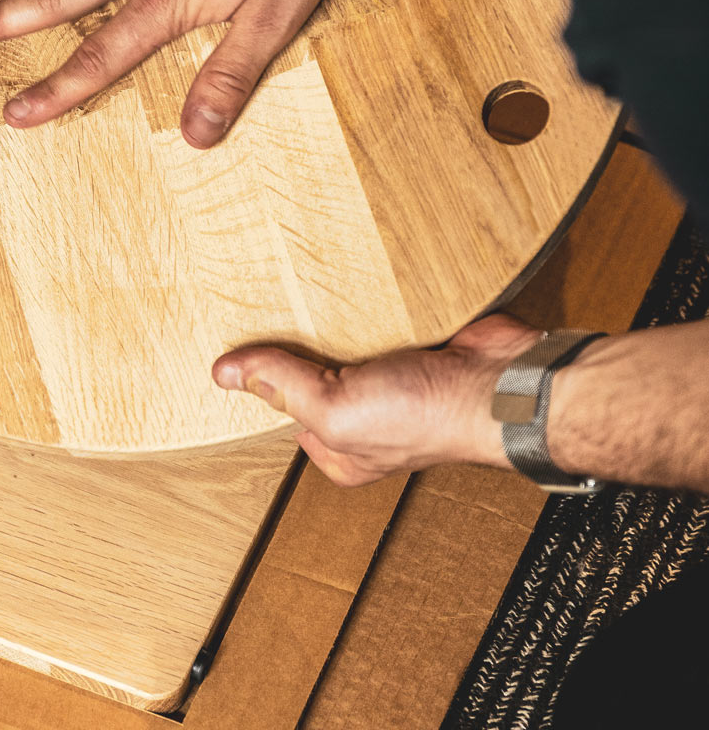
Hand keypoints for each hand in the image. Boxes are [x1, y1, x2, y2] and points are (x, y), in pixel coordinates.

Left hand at [212, 314, 545, 485]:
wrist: (505, 383)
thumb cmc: (433, 417)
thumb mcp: (337, 411)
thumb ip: (282, 387)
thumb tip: (224, 373)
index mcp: (343, 449)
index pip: (284, 409)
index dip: (263, 380)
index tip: (237, 345)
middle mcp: (367, 417)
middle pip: (311, 372)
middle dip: (295, 345)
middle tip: (265, 306)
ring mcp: (392, 376)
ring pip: (341, 340)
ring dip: (327, 315)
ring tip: (298, 285)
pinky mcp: (414, 339)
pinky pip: (374, 315)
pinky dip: (362, 298)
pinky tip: (346, 280)